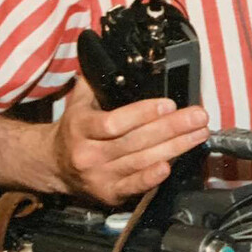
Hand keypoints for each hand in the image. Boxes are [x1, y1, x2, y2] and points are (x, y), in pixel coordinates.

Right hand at [51, 76, 209, 205]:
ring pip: (141, 161)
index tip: (169, 104)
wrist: (53, 166)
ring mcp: (99, 176)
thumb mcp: (78, 102)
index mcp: (81, 128)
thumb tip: (115, 58)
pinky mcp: (109, 193)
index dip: (143, 113)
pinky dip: (153, 178)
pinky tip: (170, 166)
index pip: (114, 122)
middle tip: (198, 117)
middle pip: (135, 141)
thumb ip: (96, 82)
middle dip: (172, 127)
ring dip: (175, 147)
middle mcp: (88, 154)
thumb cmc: (74, 131)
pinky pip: (134, 186)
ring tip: (198, 134)